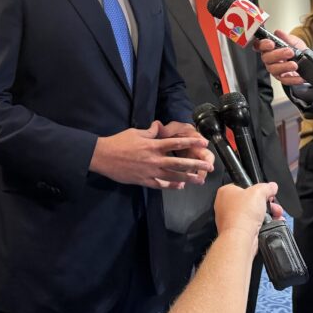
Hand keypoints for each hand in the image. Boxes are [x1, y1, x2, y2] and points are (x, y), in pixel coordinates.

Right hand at [89, 121, 212, 188]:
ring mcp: (150, 172)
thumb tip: (158, 126)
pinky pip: (160, 184)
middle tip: (209, 166)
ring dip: (188, 178)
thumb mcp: (135, 132)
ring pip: (173, 175)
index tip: (204, 143)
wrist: (103, 157)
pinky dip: (171, 185)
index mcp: (153, 145)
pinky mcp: (143, 181)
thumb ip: (149, 131)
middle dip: (196, 164)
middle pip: (179, 162)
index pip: (176, 143)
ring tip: (200, 179)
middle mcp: (154, 159)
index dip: (191, 142)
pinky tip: (181, 186)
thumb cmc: (119, 142)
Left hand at [213, 181, 280, 237]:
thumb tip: (272, 186)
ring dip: (267, 215)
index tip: (266, 193)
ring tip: (276, 215)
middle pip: (250, 201)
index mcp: (226, 192)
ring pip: (253, 214)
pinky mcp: (237, 231)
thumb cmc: (242, 214)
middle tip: (273, 206)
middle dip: (266, 204)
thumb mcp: (259, 192)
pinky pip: (252, 225)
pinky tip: (270, 224)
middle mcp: (225, 205)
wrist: (240, 237)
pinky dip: (263, 225)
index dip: (257, 189)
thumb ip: (267, 187)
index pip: (243, 186)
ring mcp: (231, 219)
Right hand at [257, 29, 306, 85]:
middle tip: (290, 52)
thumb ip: (286, 38)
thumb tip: (278, 32)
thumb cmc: (297, 50)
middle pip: (266, 58)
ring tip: (295, 65)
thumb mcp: (294, 41)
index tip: (271, 43)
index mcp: (269, 48)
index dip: (263, 45)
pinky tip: (299, 76)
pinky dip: (293, 79)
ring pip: (273, 70)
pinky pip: (284, 80)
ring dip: (284, 67)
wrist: (307, 61)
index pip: (259, 46)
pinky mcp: (282, 78)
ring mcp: (275, 69)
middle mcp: (269, 59)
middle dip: (278, 55)